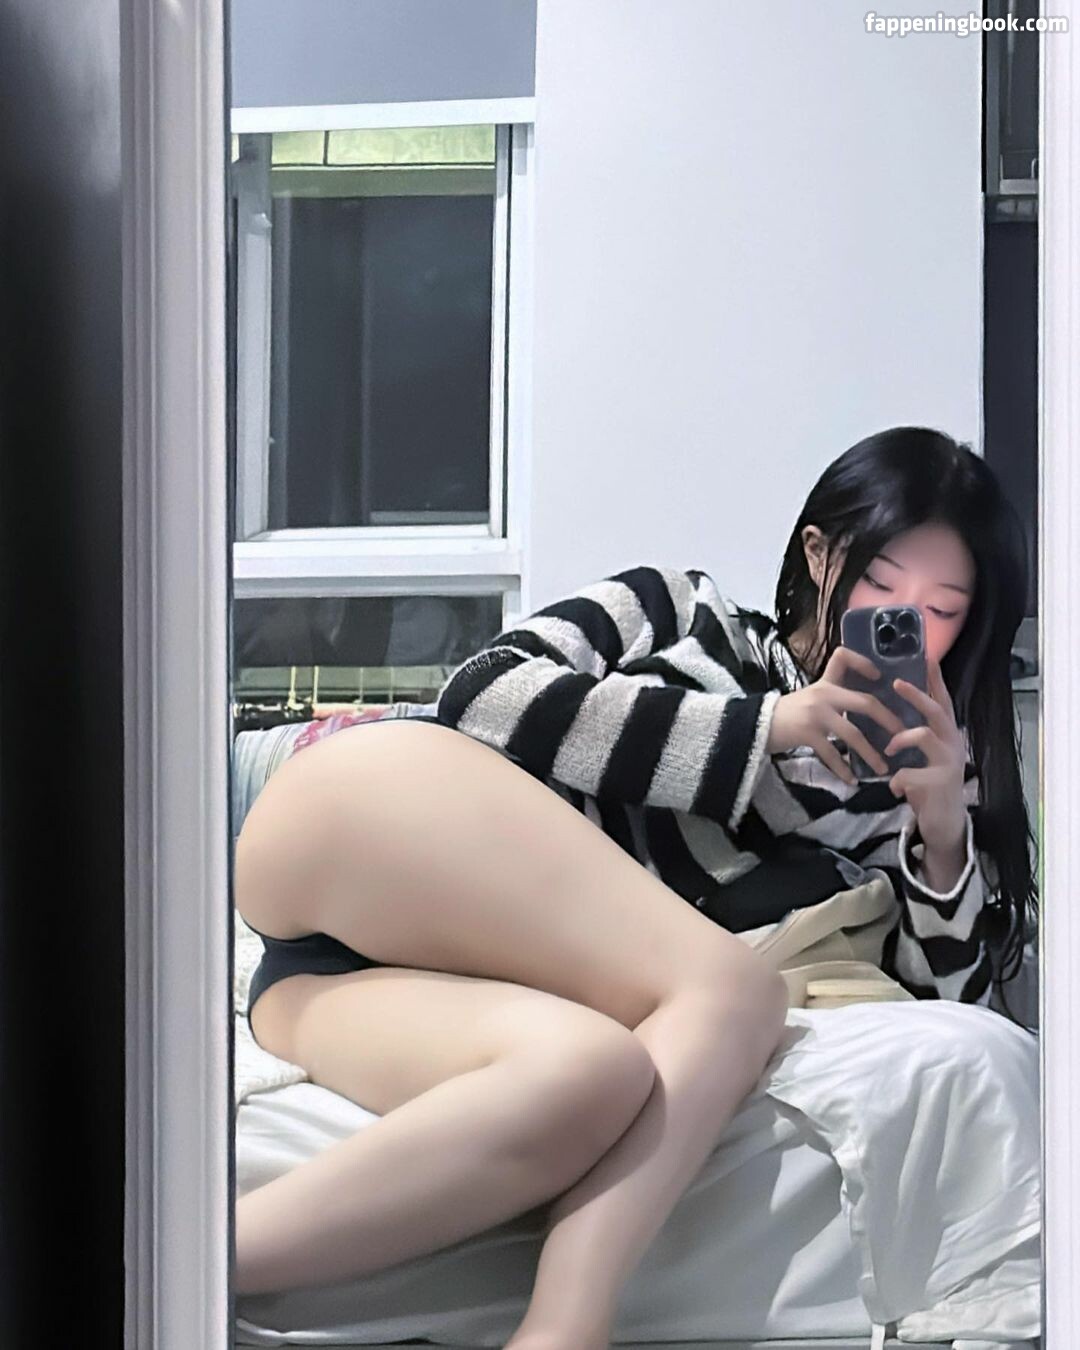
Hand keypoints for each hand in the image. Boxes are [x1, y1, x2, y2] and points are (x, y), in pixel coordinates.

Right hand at [767, 645, 906, 785]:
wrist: (757, 725)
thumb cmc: (787, 713)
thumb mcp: (810, 697)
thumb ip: (832, 697)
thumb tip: (864, 708)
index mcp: (824, 683)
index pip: (842, 658)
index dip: (863, 663)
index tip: (879, 677)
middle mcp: (823, 695)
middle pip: (865, 703)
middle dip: (888, 720)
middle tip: (902, 735)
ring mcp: (816, 715)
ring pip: (853, 734)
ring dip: (870, 753)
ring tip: (883, 768)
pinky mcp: (807, 734)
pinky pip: (831, 754)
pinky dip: (843, 769)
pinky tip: (852, 780)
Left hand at [884, 655, 967, 853]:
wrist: (945, 824)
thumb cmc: (929, 785)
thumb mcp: (925, 757)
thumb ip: (916, 736)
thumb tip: (890, 713)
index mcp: (948, 735)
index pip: (943, 701)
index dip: (935, 680)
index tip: (927, 656)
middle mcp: (953, 744)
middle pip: (937, 711)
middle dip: (917, 694)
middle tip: (897, 683)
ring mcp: (949, 762)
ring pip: (924, 735)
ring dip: (901, 739)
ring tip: (889, 749)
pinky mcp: (940, 783)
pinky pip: (909, 773)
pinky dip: (896, 780)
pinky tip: (894, 788)